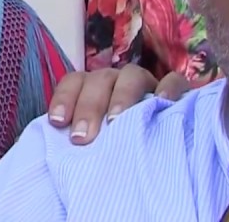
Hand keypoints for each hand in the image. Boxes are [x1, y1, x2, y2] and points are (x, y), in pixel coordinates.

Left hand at [47, 66, 189, 144]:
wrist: (163, 151)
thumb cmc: (118, 147)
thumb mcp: (95, 143)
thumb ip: (80, 139)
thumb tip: (51, 153)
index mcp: (94, 89)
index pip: (74, 81)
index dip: (64, 98)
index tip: (57, 123)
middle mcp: (117, 82)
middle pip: (99, 80)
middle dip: (88, 106)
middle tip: (82, 137)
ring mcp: (147, 84)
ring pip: (132, 76)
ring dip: (122, 96)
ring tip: (116, 122)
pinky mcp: (177, 91)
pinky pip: (174, 80)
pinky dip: (168, 87)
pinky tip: (162, 102)